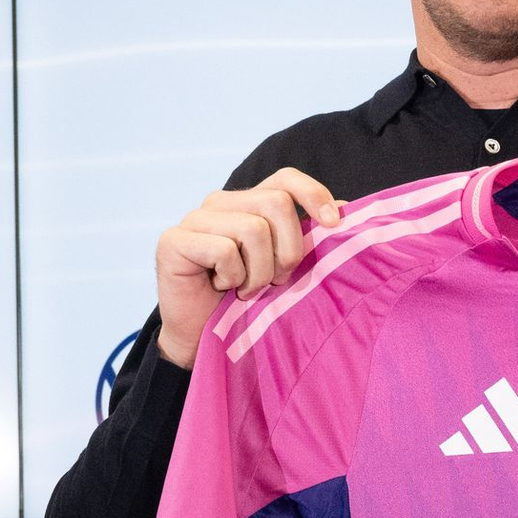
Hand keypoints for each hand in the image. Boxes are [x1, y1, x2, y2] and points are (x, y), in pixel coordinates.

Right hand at [154, 168, 344, 368]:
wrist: (202, 338)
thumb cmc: (246, 300)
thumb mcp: (286, 266)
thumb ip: (309, 236)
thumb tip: (344, 208)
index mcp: (249, 202)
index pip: (286, 179)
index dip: (313, 195)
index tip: (333, 224)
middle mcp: (220, 202)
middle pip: (276, 204)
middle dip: (288, 250)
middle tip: (276, 280)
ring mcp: (194, 219)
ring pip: (252, 229)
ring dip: (259, 271)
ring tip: (246, 288)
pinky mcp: (173, 241)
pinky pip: (224, 250)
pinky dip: (231, 277)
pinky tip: (220, 286)